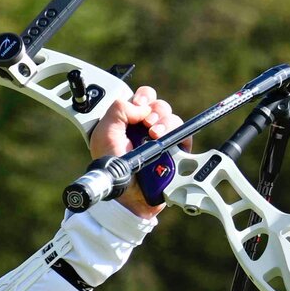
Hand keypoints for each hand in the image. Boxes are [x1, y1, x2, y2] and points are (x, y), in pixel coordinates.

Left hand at [88, 85, 185, 218]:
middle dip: (154, 110)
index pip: (142, 98)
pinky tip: (164, 139)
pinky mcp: (176, 150)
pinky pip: (185, 134)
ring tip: (154, 134)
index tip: (140, 104)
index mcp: (129, 121)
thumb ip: (118, 111)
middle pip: (159, 105)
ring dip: (164, 122)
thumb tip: (140, 106)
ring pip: (172, 118)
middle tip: (146, 123)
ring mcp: (162, 139)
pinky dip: (177, 133)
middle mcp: (146, 128)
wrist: (126, 193)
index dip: (143, 97)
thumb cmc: (113, 167)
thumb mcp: (104, 134)